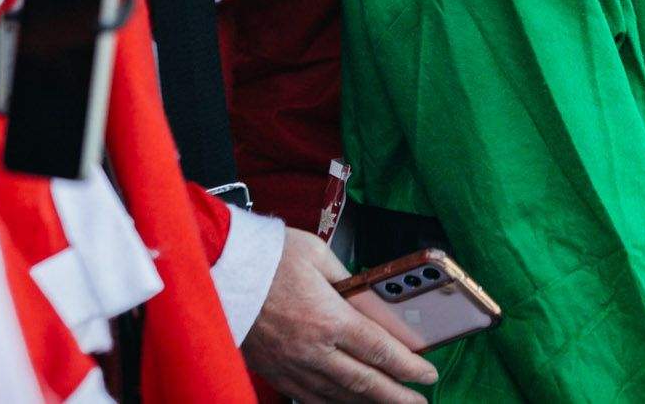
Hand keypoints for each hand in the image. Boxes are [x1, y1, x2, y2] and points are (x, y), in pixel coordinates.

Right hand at [242, 228, 438, 403]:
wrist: (217, 271)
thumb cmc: (266, 257)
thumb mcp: (318, 255)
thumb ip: (348, 280)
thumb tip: (370, 296)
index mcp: (329, 318)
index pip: (380, 351)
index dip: (409, 367)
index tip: (428, 374)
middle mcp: (313, 350)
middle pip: (365, 383)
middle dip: (397, 396)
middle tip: (420, 402)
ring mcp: (292, 366)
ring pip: (339, 396)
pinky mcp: (274, 371)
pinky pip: (310, 398)